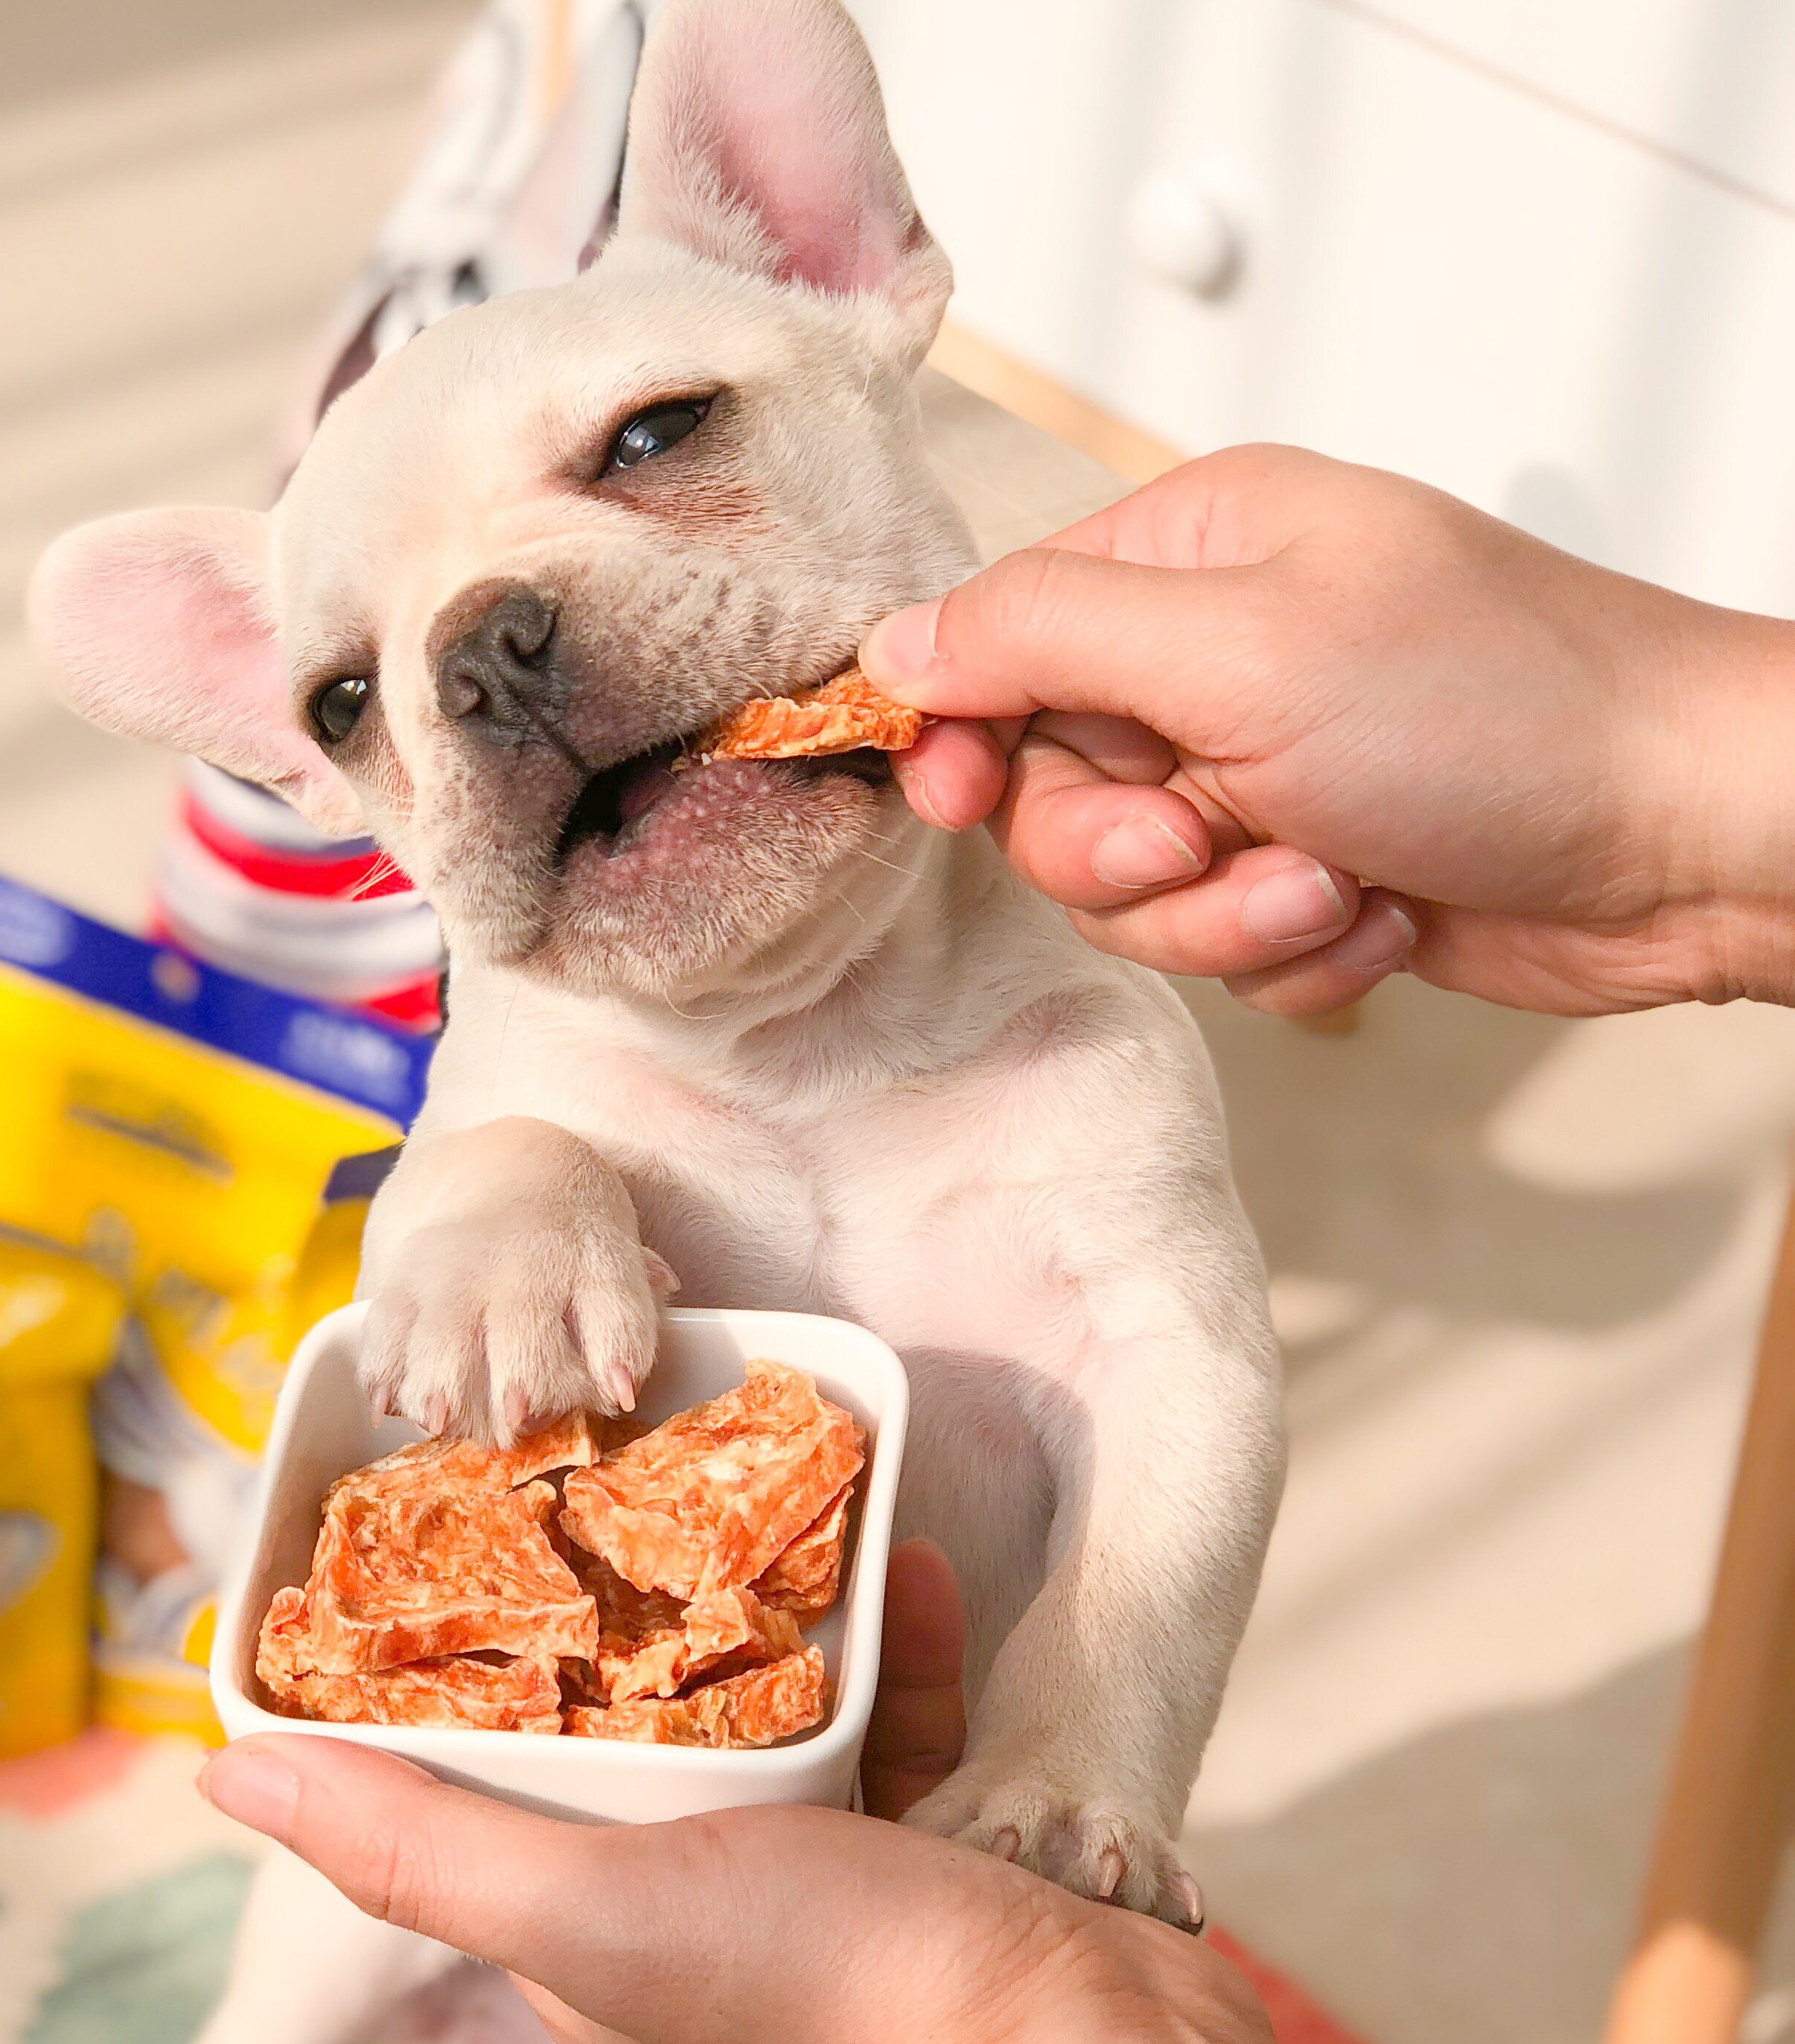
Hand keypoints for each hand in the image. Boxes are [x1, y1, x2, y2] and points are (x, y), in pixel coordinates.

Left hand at [200, 1543, 1452, 2043]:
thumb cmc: (832, 1998)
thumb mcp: (592, 1908)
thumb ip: (416, 1845)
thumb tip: (222, 1788)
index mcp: (591, 1927)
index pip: (492, 1780)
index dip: (467, 1669)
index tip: (468, 1543)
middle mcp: (693, 1899)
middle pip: (642, 1721)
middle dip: (646, 1610)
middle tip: (647, 1493)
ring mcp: (820, 1870)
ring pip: (777, 1697)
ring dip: (787, 1603)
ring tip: (797, 1506)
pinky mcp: (928, 1832)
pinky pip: (897, 1707)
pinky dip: (901, 1639)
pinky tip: (911, 1568)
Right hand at [862, 445, 1794, 1016]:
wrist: (1684, 838)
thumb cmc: (1501, 711)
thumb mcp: (1237, 649)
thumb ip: (1041, 635)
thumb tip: (893, 644)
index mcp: (1189, 557)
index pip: (994, 637)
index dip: (962, 732)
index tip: (960, 795)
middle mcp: (1213, 659)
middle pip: (1045, 788)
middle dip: (1121, 849)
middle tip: (1206, 839)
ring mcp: (1260, 770)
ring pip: (1126, 889)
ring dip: (1221, 912)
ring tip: (1333, 880)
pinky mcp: (1303, 869)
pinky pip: (1216, 944)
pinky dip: (1289, 950)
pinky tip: (1380, 910)